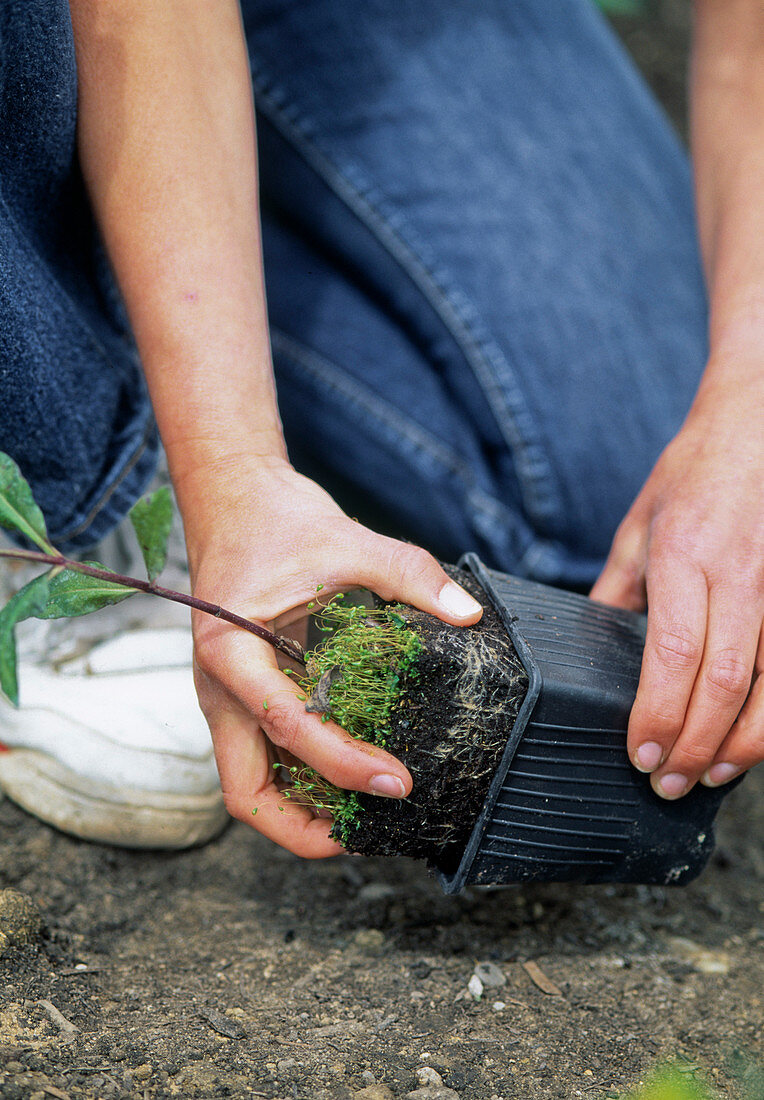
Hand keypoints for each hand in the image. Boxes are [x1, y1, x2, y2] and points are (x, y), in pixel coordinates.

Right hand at [181, 457, 483, 856]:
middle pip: (243, 790)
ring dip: (298, 811)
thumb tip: (467, 615)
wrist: (233, 501)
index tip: (398, 781)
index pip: (285, 727)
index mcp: (229, 650)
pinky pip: (262, 757)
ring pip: (248, 783)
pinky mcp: (241, 695)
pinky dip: (298, 780)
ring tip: (361, 819)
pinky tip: (346, 776)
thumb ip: (409, 574)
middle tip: (368, 831)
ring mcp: (224, 697)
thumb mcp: (348, 539)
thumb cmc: (278, 521)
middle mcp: (217, 686)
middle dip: (301, 827)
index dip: (342, 765)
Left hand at [591, 381, 762, 798]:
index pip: (670, 654)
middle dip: (696, 745)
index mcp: (683, 555)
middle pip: (722, 680)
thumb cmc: (695, 473)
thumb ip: (619, 591)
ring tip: (712, 775)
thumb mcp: (639, 525)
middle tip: (669, 784)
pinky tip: (755, 739)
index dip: (658, 716)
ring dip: (743, 742)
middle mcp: (738, 572)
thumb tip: (591, 646)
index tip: (640, 755)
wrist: (761, 422)